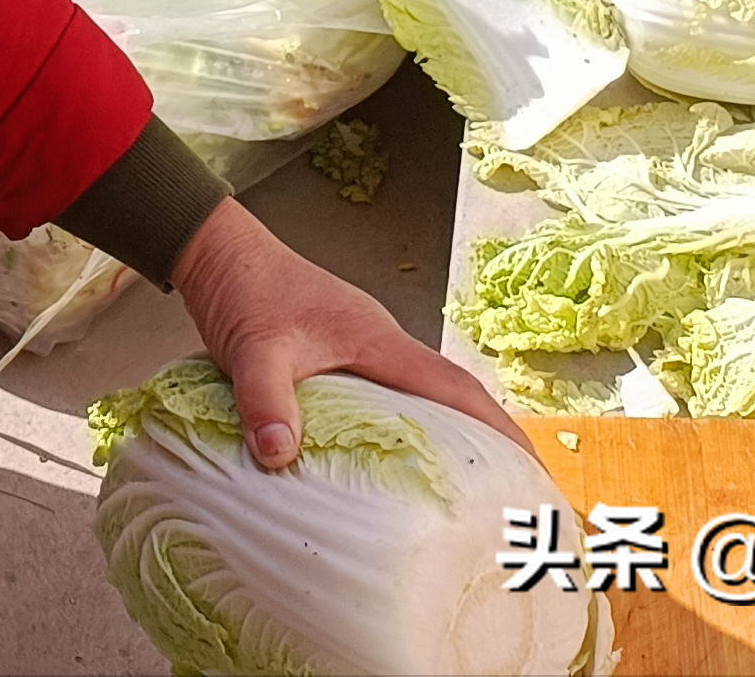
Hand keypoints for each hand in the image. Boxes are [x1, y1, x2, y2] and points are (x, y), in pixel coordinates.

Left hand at [170, 197, 535, 473]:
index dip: (504, 434)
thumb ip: (265, 400)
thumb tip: (279, 457)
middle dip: (494, 447)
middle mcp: (383, 343)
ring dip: (453, 440)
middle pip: (456, 398)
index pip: (459, 390)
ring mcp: (364, 348)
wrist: (215, 248)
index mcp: (380, 340)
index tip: (539, 478)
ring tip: (473, 500)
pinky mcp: (341, 355)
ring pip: (425, 399)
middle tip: (519, 505)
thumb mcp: (252, 348)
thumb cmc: (242, 288)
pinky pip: (393, 399)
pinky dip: (411, 431)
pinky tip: (400, 468)